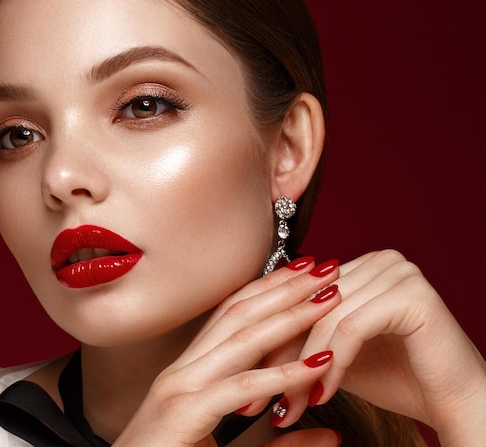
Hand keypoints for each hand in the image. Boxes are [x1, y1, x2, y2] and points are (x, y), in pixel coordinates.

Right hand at [114, 259, 342, 446]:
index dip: (268, 290)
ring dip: (289, 315)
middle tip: (323, 268)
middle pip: (239, 315)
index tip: (303, 274)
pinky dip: (283, 374)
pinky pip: (242, 386)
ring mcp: (180, 388)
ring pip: (241, 339)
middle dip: (284, 288)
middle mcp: (183, 371)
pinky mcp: (184, 413)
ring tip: (326, 297)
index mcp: (190, 373)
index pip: (231, 316)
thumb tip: (330, 435)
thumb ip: (282, 446)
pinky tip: (317, 363)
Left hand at [262, 250, 485, 445]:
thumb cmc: (395, 376)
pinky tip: (324, 395)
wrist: (452, 402)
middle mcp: (378, 259)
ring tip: (290, 406)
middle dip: (282, 358)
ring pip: (327, 319)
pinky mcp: (411, 293)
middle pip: (310, 307)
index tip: (247, 378)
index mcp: (360, 265)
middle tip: (259, 398)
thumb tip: (248, 340)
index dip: (271, 340)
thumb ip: (302, 336)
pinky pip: (353, 328)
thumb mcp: (336, 352)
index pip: (301, 298)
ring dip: (304, 368)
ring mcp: (397, 270)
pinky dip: (335, 364)